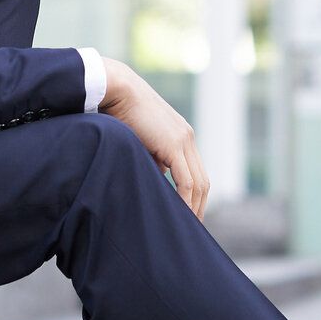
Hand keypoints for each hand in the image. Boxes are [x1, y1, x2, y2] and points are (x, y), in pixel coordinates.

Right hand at [98, 59, 209, 219]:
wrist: (117, 90)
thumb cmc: (119, 113)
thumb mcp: (139, 141)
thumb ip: (152, 159)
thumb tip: (156, 180)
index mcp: (181, 137)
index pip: (196, 173)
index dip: (195, 197)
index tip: (188, 216)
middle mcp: (187, 138)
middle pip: (203, 181)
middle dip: (198, 207)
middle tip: (191, 229)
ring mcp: (183, 140)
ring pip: (198, 183)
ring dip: (193, 207)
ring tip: (186, 228)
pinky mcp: (174, 144)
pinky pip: (186, 179)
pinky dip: (185, 199)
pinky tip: (179, 213)